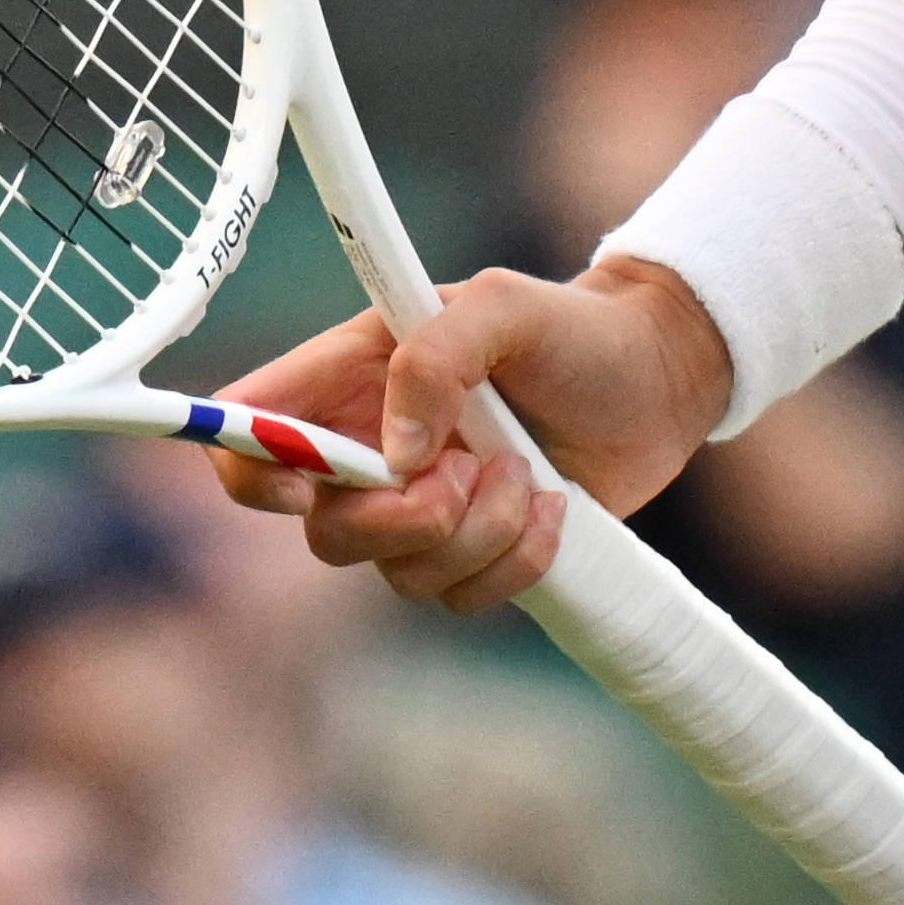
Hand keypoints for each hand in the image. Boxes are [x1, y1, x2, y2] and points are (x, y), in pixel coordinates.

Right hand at [205, 254, 732, 608]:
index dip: (250, 469)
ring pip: (398, 574)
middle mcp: (370, 450)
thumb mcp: (504, 305)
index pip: (249, 432)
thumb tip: (395, 457)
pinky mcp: (470, 556)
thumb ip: (437, 356)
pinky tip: (555, 507)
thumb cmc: (572, 328)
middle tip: (464, 470)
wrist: (654, 379)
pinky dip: (514, 562)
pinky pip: (460, 599)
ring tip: (528, 471)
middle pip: (322, 532)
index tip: (307, 486)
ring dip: (477, 531)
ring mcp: (419, 510)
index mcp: (351, 377)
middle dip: (399, 518)